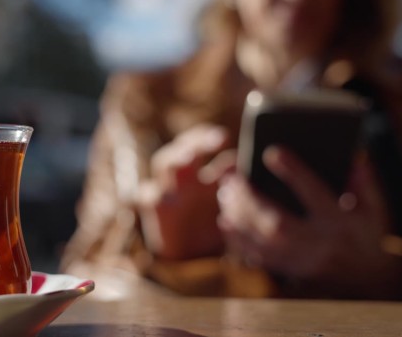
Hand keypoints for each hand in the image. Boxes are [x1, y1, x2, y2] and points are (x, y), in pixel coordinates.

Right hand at [135, 124, 235, 259]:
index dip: (210, 138)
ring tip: (191, 156)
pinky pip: (147, 196)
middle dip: (197, 141)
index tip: (224, 138)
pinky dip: (152, 194)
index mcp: (205, 175)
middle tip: (218, 138)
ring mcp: (168, 192)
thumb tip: (254, 174)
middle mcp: (185, 179)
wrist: (196, 264)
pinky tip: (162, 196)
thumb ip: (241, 193)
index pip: (202, 144)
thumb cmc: (218, 233)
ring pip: (165, 164)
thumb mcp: (234, 211)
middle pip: (184, 149)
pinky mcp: (155, 211)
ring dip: (178, 158)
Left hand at [217, 146, 401, 297]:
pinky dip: (239, 240)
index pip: (315, 193)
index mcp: (340, 222)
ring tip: (224, 195)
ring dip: (238, 218)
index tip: (271, 152)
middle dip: (249, 201)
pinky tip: (225, 222)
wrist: (371, 278)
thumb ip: (362, 181)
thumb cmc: (367, 232)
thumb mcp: (374, 206)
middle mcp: (320, 244)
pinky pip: (259, 258)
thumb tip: (351, 154)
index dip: (293, 173)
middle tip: (231, 180)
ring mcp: (304, 262)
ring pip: (263, 242)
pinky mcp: (292, 272)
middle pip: (277, 223)